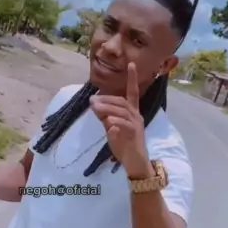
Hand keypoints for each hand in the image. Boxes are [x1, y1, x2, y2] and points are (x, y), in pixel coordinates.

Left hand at [90, 63, 152, 177]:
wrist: (135, 163)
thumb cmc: (124, 145)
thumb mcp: (111, 129)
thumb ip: (105, 117)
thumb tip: (95, 105)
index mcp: (132, 113)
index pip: (133, 93)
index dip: (132, 78)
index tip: (131, 63)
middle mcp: (136, 116)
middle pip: (122, 102)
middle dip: (107, 99)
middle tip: (92, 100)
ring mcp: (136, 125)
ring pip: (122, 112)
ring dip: (107, 109)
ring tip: (94, 108)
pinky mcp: (134, 135)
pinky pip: (125, 126)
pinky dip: (116, 122)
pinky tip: (108, 122)